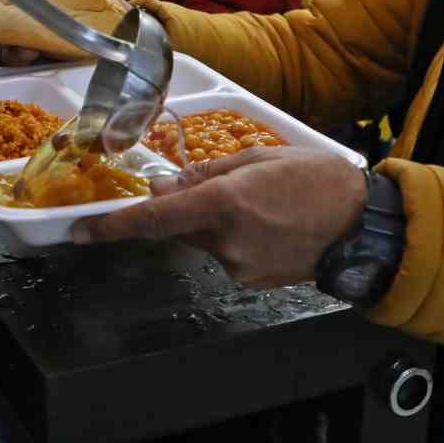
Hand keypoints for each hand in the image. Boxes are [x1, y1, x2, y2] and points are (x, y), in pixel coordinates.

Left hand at [71, 147, 367, 288]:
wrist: (363, 225)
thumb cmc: (316, 180)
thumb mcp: (257, 160)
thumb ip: (203, 176)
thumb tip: (161, 185)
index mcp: (224, 204)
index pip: (153, 219)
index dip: (112, 226)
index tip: (80, 231)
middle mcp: (226, 241)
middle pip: (180, 227)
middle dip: (189, 208)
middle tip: (228, 188)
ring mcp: (240, 267)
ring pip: (205, 241)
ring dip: (217, 222)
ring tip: (265, 205)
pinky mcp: (253, 282)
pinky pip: (227, 255)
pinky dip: (237, 239)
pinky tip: (271, 226)